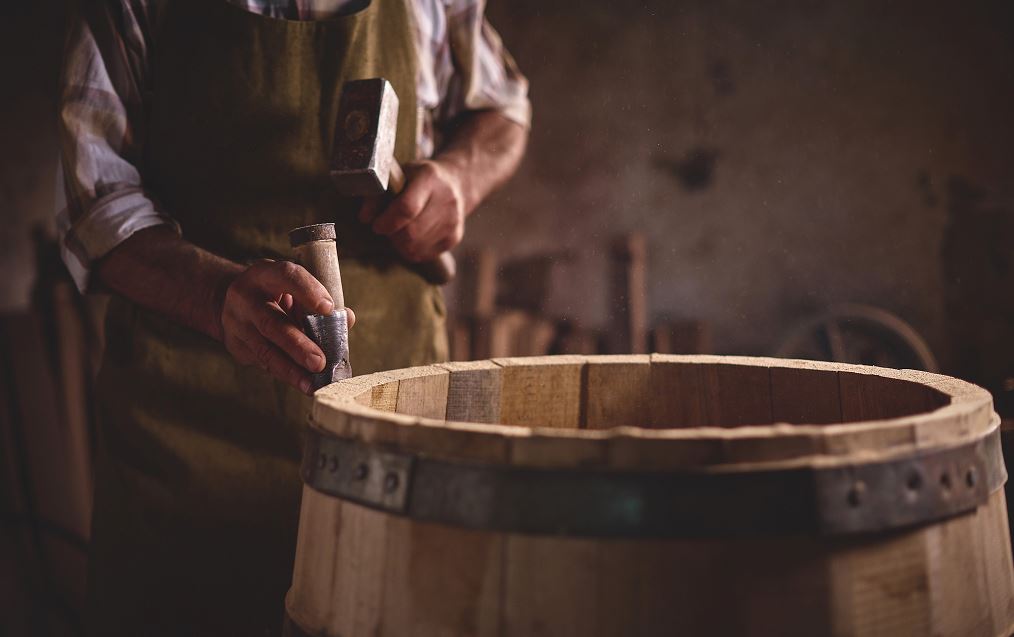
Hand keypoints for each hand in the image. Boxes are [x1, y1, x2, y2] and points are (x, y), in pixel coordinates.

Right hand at [219, 260, 355, 394]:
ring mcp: (236, 323)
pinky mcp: (235, 345)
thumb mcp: (293, 287)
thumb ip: (318, 301)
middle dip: (297, 346)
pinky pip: (263, 363)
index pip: (287, 276)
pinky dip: (285, 373)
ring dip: (291, 370)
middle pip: (271, 323)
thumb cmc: (275, 293)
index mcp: (265, 274)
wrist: (232, 301)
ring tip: (311, 384)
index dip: (308, 291)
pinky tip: (302, 383)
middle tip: (319, 362)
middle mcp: (245, 297)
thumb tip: (346, 319)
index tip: (329, 309)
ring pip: (264, 350)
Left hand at [359, 159, 465, 262]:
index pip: (406, 208)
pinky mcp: (454, 237)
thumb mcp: (397, 176)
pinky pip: (423, 255)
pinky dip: (411, 250)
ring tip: (399, 230)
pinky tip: (411, 236)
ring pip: (415, 247)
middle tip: (387, 227)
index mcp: (429, 178)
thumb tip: (364, 218)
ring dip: (400, 244)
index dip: (387, 221)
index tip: (377, 225)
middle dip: (392, 235)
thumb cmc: (418, 179)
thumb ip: (377, 195)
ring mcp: (453, 221)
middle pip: (411, 233)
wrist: (455, 184)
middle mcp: (446, 200)